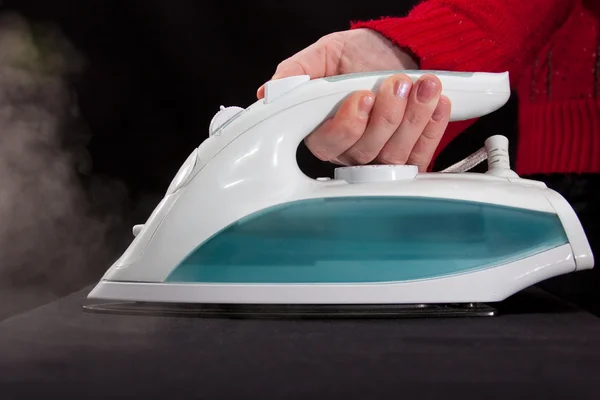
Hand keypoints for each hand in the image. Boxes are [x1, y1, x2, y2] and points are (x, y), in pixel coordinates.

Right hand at [257, 29, 450, 170]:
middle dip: (387, 115)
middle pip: (365, 151)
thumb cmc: (361, 56)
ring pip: (394, 154)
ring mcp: (381, 156)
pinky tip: (437, 103)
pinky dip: (432, 129)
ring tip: (424, 86)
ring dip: (413, 119)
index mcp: (323, 130)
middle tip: (398, 83)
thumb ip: (298, 72)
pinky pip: (421, 156)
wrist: (400, 51)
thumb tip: (270, 91)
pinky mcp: (411, 155)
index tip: (363, 96)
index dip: (347, 124)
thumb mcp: (326, 54)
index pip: (328, 143)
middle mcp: (351, 149)